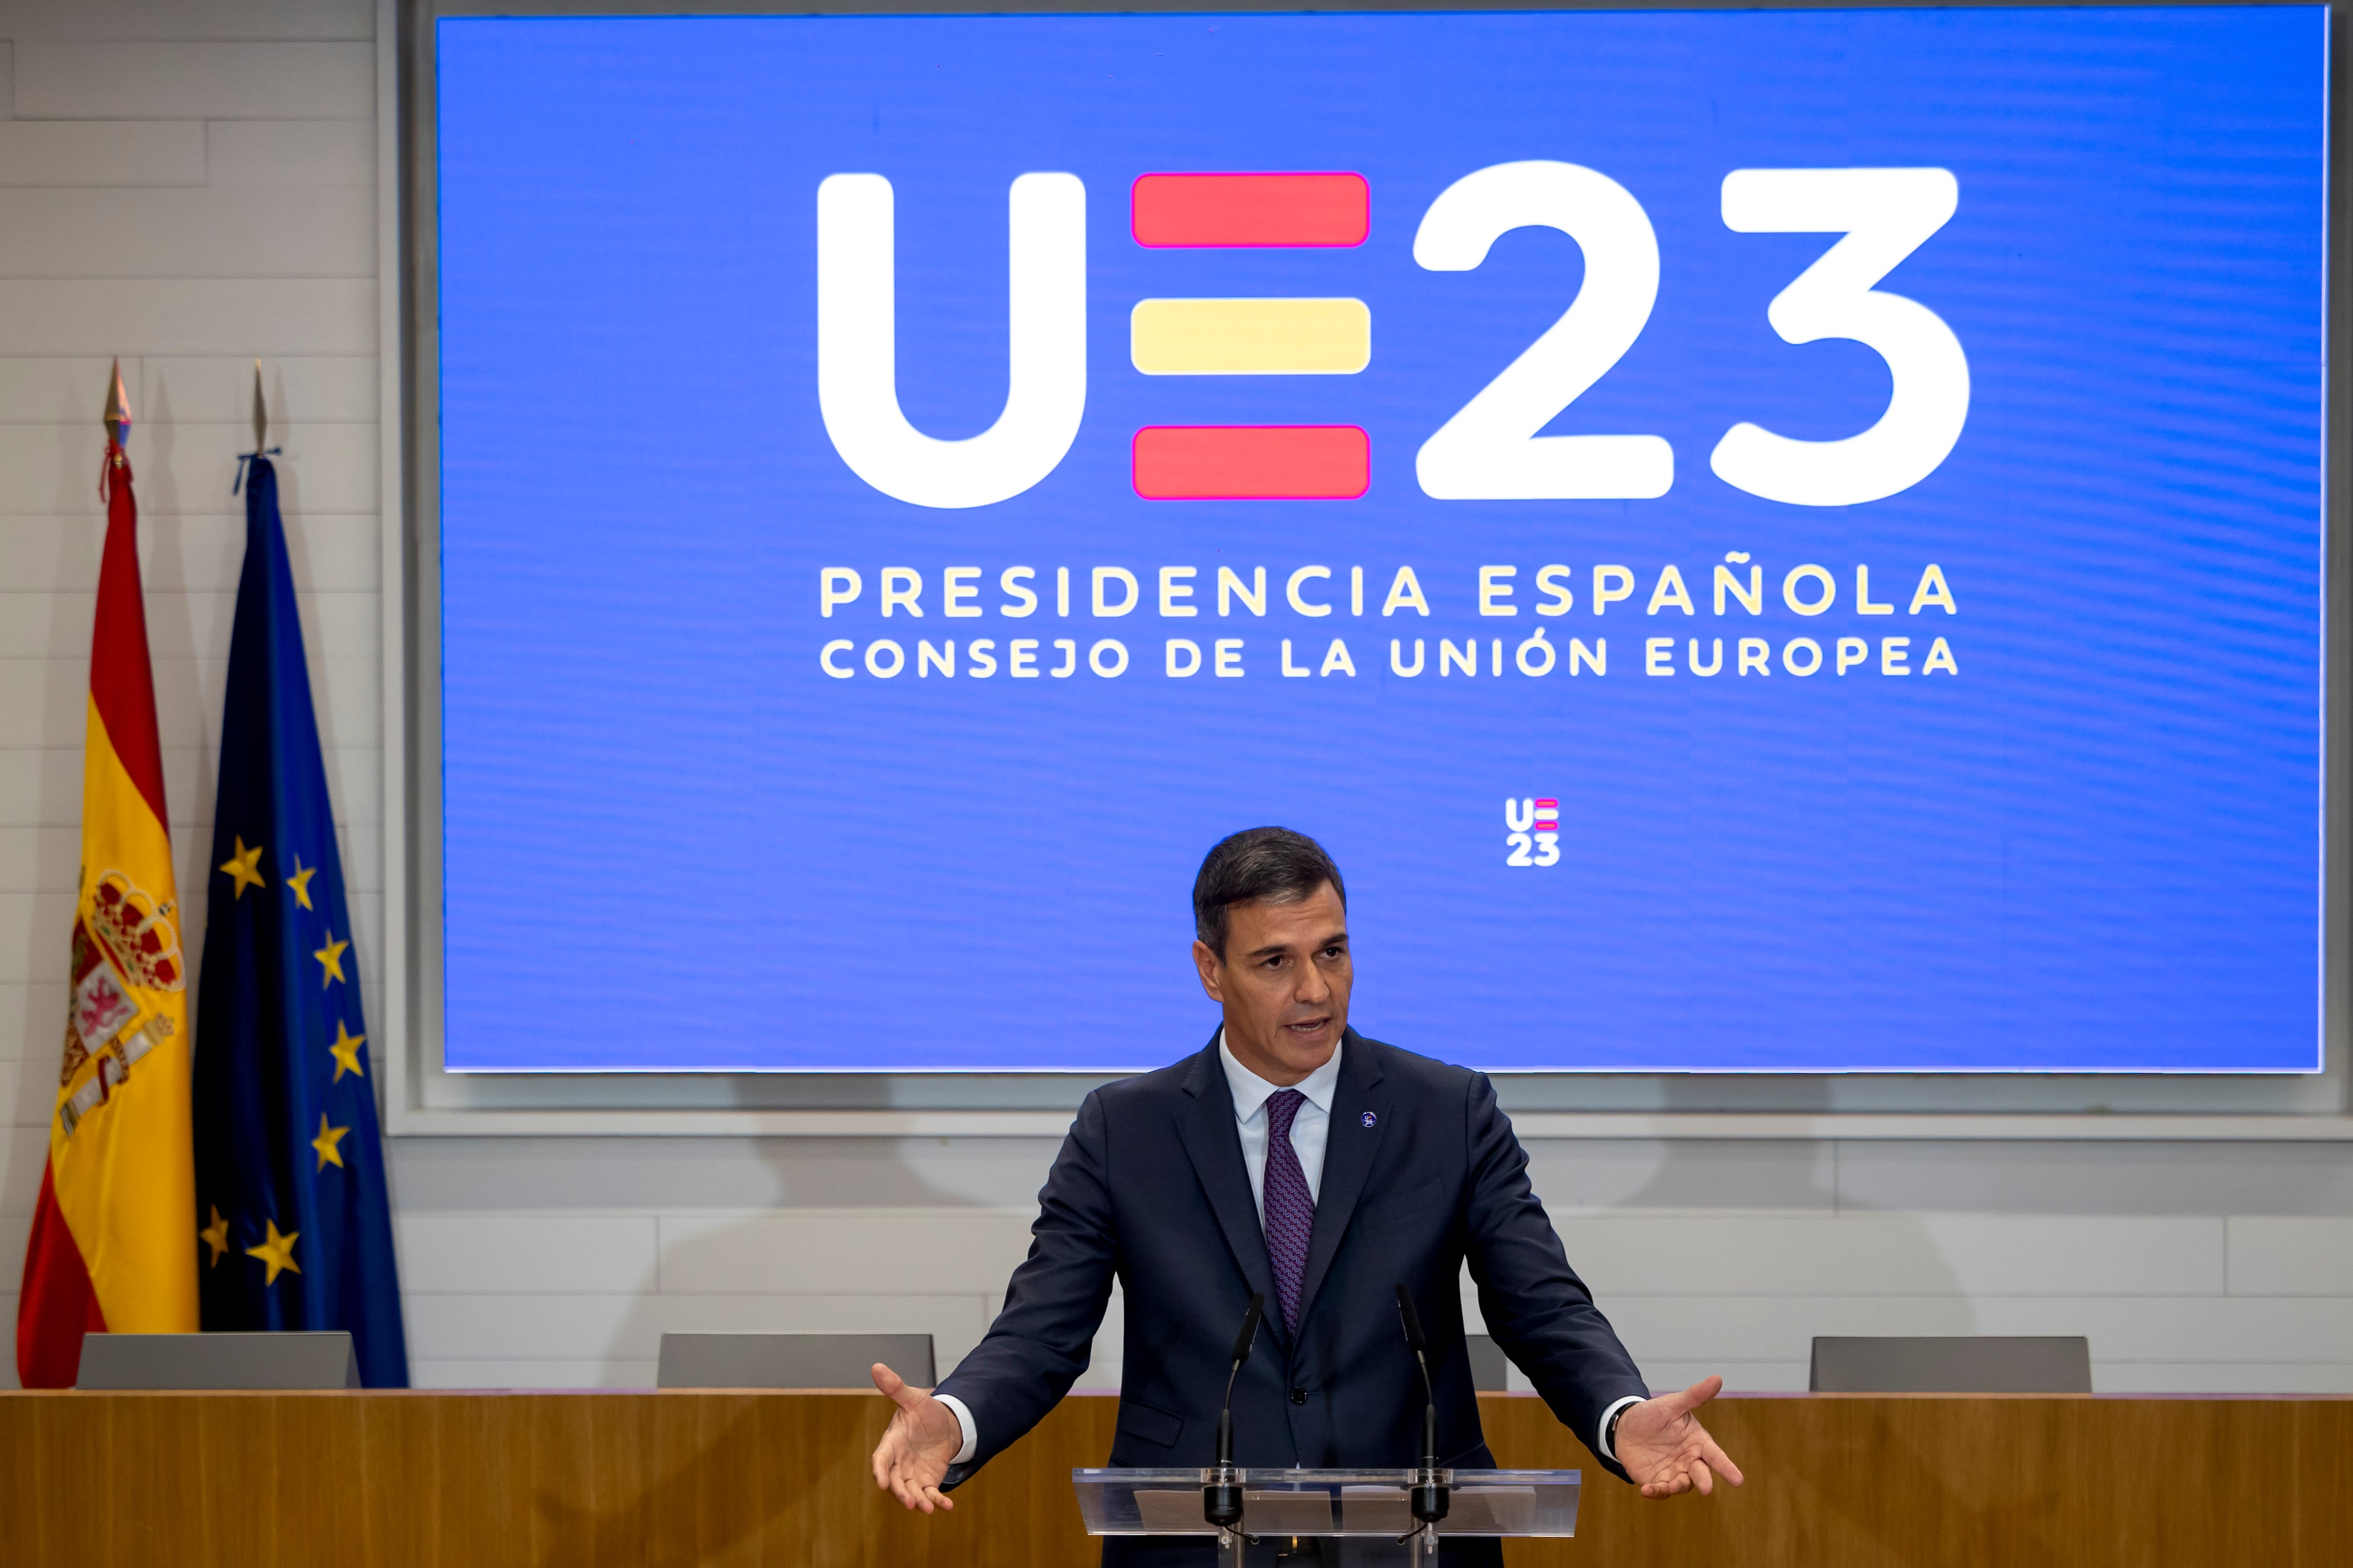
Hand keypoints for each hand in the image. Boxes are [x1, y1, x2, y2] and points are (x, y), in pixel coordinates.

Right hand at [869, 1362, 963, 1513]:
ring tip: (928, 1508)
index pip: (881, 1459)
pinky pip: (930, 1494)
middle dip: (900, 1493)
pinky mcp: (927, 1481)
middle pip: (895, 1481)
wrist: (945, 1425)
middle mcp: (899, 1462)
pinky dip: (937, 1501)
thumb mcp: (913, 1399)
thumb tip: (877, 1366)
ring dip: (918, 1501)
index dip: (880, 1471)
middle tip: (909, 1502)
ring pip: (911, 1492)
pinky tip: (947, 1507)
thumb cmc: (924, 1412)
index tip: (881, 1482)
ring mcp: (912, 1474)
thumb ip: (896, 1387)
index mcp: (892, 1443)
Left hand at [1614, 1376, 1745, 1498]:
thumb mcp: (1673, 1404)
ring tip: (1668, 1486)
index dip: (1727, 1468)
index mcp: (1698, 1443)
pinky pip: (1659, 1490)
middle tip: (1706, 1489)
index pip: (1716, 1456)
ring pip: (1681, 1485)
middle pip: (1700, 1473)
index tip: (1738, 1480)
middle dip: (1704, 1481)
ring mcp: (1674, 1472)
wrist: (1627, 1426)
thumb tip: (1717, 1378)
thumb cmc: (1655, 1415)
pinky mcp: (1657, 1481)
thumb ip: (1695, 1396)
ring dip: (1676, 1487)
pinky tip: (1646, 1490)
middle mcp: (1689, 1460)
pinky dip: (1655, 1492)